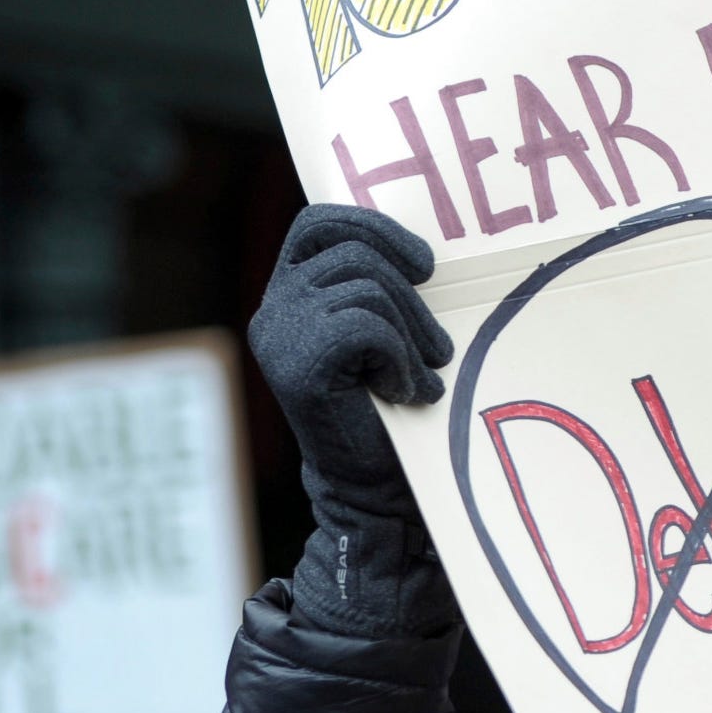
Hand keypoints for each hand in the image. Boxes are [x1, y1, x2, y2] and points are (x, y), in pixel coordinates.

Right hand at [249, 203, 452, 520]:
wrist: (371, 489)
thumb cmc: (387, 410)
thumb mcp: (383, 333)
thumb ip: (379, 287)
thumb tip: (424, 249)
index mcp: (288, 293)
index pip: (320, 223)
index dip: (374, 228)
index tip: (425, 264)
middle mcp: (273, 310)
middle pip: (356, 255)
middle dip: (413, 298)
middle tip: (438, 348)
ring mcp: (279, 337)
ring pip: (367, 289)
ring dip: (412, 334)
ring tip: (423, 376)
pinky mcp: (297, 367)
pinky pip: (368, 327)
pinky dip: (399, 359)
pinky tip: (403, 393)